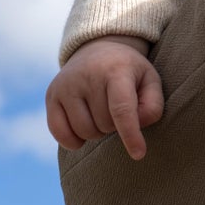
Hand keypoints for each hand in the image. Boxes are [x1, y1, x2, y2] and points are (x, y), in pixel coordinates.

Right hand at [45, 35, 163, 159]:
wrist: (98, 49)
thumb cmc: (129, 72)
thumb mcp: (150, 80)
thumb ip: (153, 106)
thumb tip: (137, 128)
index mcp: (116, 69)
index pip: (121, 109)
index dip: (131, 135)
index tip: (139, 154)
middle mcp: (87, 75)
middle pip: (105, 125)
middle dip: (115, 125)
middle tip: (116, 107)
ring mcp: (66, 85)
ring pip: (84, 133)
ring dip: (97, 132)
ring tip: (101, 112)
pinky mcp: (51, 95)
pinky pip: (61, 135)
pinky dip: (74, 140)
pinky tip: (83, 124)